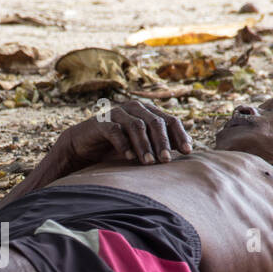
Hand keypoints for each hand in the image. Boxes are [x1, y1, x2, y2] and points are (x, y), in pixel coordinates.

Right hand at [61, 100, 191, 167]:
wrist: (83, 146)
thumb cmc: (117, 147)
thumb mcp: (142, 145)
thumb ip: (161, 143)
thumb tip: (189, 147)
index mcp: (148, 112)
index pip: (170, 120)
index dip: (179, 135)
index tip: (187, 151)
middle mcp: (135, 108)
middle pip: (155, 122)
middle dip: (162, 142)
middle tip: (166, 160)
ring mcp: (117, 113)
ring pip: (137, 126)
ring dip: (144, 146)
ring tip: (148, 163)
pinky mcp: (101, 122)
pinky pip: (115, 131)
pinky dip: (123, 144)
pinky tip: (128, 157)